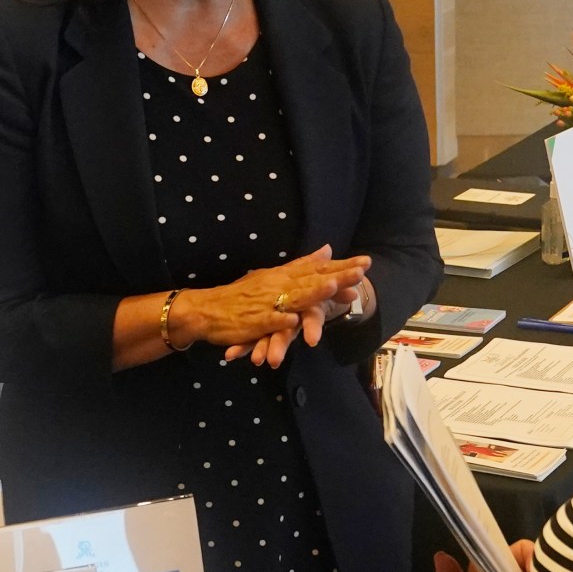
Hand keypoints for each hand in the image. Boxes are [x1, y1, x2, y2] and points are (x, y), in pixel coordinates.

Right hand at [171, 246, 370, 358]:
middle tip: (361, 271)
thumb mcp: (273, 276)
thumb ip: (301, 264)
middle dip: (336, 276)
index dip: (341, 266)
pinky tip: (294, 321)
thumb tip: (327, 250)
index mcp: (282, 275)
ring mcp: (266, 303)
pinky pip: (268, 321)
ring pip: (292, 298)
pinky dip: (280, 320)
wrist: (206, 309)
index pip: (316, 269)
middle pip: (311, 280)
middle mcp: (277, 286)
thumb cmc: (240, 295)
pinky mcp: (253, 322)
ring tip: (332, 287)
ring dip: (312, 292)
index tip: (366, 262)